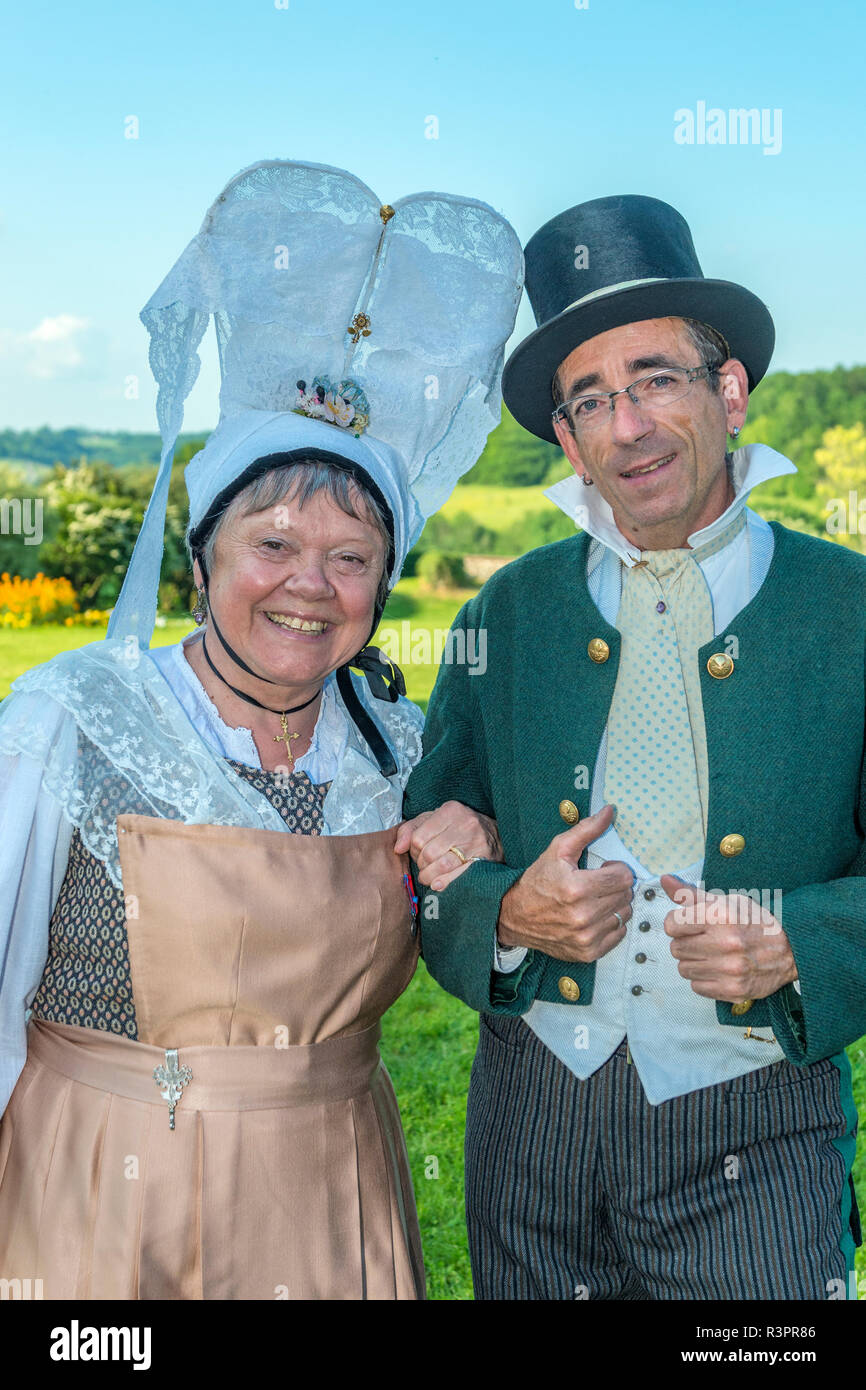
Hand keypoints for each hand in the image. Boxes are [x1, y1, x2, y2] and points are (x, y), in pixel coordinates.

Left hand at [394, 801, 502, 889]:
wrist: (497, 835)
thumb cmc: (459, 827)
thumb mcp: (435, 820)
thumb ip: (411, 829)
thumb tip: (398, 848)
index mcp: (450, 811)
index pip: (418, 837)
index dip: (414, 850)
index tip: (418, 853)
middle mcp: (464, 824)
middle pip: (429, 853)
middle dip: (422, 864)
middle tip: (424, 866)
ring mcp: (476, 842)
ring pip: (442, 865)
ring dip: (430, 876)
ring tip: (429, 877)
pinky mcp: (484, 860)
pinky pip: (458, 875)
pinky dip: (444, 883)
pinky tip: (438, 884)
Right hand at [496, 804, 633, 960]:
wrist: (515, 916)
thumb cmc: (538, 881)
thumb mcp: (557, 850)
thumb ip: (586, 830)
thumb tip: (610, 811)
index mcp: (577, 888)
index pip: (625, 877)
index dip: (616, 869)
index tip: (603, 869)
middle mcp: (583, 916)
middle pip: (626, 896)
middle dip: (615, 886)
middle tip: (598, 884)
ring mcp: (587, 937)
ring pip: (624, 915)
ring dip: (614, 905)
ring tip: (596, 900)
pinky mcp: (588, 953)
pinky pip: (618, 934)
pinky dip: (611, 925)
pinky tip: (594, 917)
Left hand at [661, 875, 797, 1003]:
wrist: (792, 950)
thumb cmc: (757, 923)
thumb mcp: (728, 901)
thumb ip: (692, 894)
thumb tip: (665, 881)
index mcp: (721, 916)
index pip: (671, 925)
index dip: (677, 923)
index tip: (687, 924)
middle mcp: (725, 943)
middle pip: (676, 948)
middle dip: (686, 943)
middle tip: (704, 940)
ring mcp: (729, 969)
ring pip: (684, 969)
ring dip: (694, 962)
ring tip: (712, 954)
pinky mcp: (733, 990)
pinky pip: (696, 987)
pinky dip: (703, 979)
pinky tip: (718, 969)